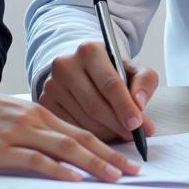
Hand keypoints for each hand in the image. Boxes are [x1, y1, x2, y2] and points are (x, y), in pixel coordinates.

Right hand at [0, 80, 141, 182]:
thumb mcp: (13, 118)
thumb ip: (36, 134)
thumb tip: (61, 158)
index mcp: (41, 114)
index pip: (84, 130)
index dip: (109, 145)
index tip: (129, 159)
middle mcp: (36, 120)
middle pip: (82, 139)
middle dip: (111, 156)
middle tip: (134, 172)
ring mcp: (19, 133)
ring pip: (65, 148)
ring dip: (92, 163)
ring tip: (114, 176)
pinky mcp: (0, 148)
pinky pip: (34, 159)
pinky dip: (56, 169)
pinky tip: (71, 178)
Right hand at [38, 41, 158, 141]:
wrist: (80, 68)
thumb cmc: (109, 71)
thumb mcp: (132, 69)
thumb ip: (144, 82)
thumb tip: (139, 105)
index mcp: (90, 51)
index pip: (110, 84)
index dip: (125, 107)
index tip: (137, 125)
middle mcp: (66, 66)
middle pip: (96, 106)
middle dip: (118, 125)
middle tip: (133, 135)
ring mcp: (51, 85)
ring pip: (83, 121)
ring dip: (105, 134)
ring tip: (119, 134)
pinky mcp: (44, 103)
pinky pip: (69, 128)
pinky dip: (88, 137)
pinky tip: (101, 135)